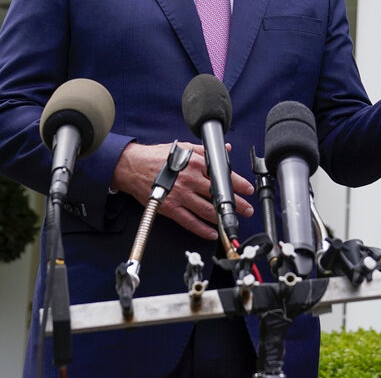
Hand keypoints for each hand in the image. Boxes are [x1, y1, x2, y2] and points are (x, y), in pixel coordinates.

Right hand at [111, 141, 253, 239]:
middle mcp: (190, 180)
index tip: (248, 189)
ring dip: (222, 217)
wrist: (133, 166)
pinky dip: (202, 229)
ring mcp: (180, 195)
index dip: (238, 183)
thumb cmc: (158, 157)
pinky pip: (190, 221)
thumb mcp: (184, 147)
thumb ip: (206, 151)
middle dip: (235, 203)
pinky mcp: (170, 208)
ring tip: (233, 221)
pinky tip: (212, 232)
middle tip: (247, 210)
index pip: (222, 175)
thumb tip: (225, 150)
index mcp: (196, 163)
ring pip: (207, 210)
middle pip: (218, 194)